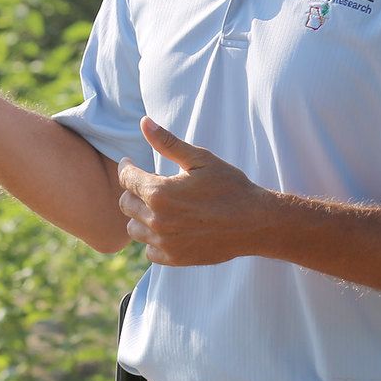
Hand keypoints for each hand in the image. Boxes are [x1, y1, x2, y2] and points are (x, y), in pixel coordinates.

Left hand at [115, 116, 265, 265]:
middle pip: (125, 204)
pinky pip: (149, 250)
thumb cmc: (230, 187)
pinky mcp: (174, 258)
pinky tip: (167, 229)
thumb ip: (168, 142)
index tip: (131, 164)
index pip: (126, 179)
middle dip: (133, 191)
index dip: (127, 168)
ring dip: (140, 216)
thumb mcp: (200, 159)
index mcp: (159, 192)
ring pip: (133, 229)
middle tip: (149, 185)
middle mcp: (156, 219)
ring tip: (157, 207)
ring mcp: (164, 242)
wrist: (255, 223)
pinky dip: (153, 240)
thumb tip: (144, 122)